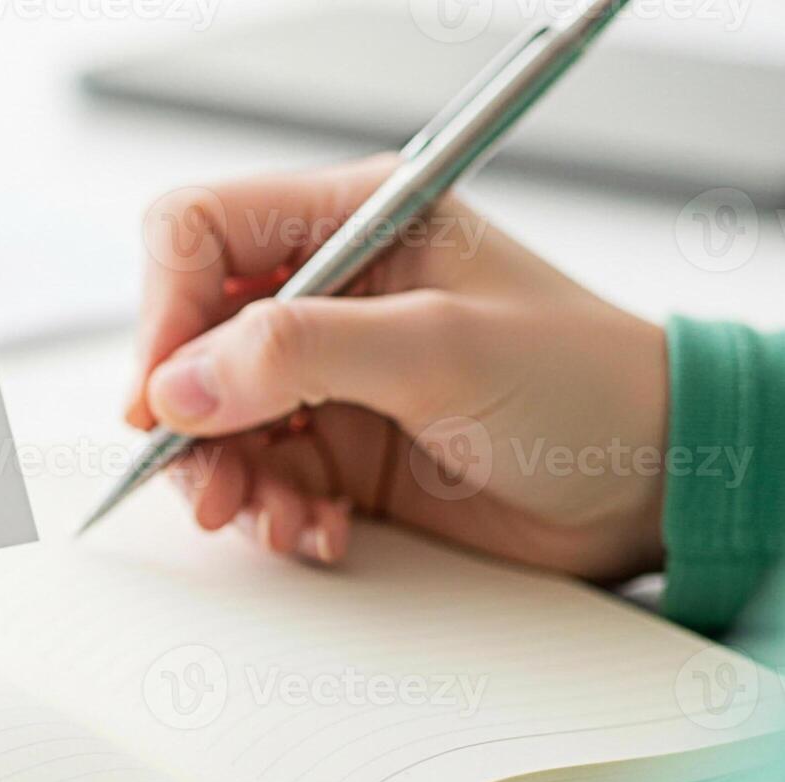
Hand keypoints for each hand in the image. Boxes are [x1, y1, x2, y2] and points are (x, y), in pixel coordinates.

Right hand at [129, 155, 667, 580]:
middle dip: (186, 415)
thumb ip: (300, 353)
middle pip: (189, 336)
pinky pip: (255, 477)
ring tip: (267, 516)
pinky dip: (268, 511)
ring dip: (223, 477)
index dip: (163, 308)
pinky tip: (315, 529)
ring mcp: (327, 375)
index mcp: (355, 221)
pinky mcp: (334, 447)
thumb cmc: (587, 386)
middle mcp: (328, 293)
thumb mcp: (441, 350)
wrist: (654, 485)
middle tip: (205, 476)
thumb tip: (177, 383)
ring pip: (209, 418)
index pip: (202, 234)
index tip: (159, 391)